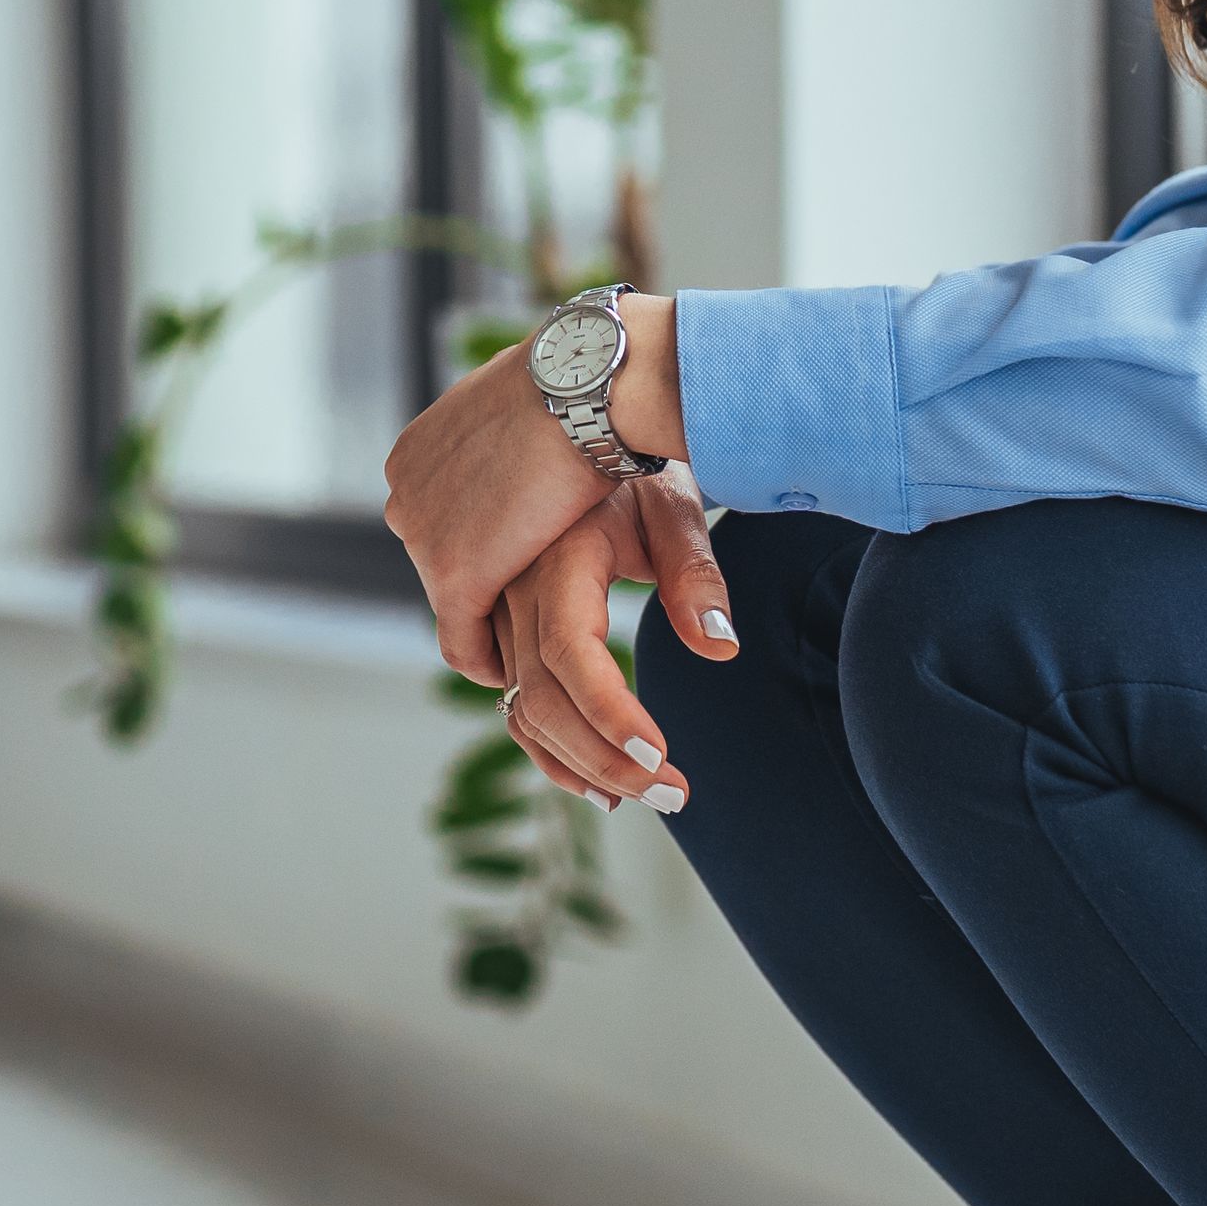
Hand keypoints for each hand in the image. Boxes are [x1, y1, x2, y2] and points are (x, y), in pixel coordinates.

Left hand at [380, 295, 692, 677]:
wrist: (586, 392)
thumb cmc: (585, 392)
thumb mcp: (539, 416)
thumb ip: (515, 439)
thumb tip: (530, 440)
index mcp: (420, 451)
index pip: (440, 517)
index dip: (482, 544)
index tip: (517, 566)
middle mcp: (406, 492)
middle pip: (440, 557)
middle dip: (484, 580)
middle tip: (531, 608)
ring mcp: (421, 535)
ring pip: (451, 599)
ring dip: (489, 619)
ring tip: (534, 643)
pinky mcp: (450, 576)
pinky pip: (461, 643)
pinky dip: (489, 663)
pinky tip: (523, 674)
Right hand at [480, 480, 741, 811]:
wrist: (568, 409)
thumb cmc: (628, 460)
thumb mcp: (670, 507)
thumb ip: (694, 576)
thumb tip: (721, 647)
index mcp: (554, 559)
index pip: (573, 656)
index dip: (611, 713)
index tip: (662, 758)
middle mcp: (507, 585)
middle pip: (540, 699)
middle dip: (603, 761)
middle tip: (671, 796)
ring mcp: (488, 602)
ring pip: (515, 704)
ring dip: (572, 760)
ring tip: (635, 795)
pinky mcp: (485, 613)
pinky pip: (501, 688)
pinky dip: (541, 735)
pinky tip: (589, 770)